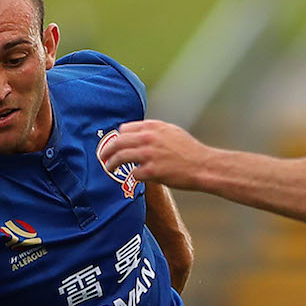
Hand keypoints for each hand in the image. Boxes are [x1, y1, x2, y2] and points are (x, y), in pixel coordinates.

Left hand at [97, 120, 211, 189]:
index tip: (115, 145)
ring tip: (108, 168)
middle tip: (102, 157)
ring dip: (111, 164)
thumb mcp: (171, 132)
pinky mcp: (151, 171)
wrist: (203, 166)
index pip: (124, 129)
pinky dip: (131, 177)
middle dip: (107, 150)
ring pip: (120, 157)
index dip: (118, 138)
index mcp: (153, 127)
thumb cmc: (189, 151)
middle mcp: (148, 138)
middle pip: (117, 142)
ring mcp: (149, 155)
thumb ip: (154, 131)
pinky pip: (133, 174)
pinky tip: (131, 179)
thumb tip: (138, 135)